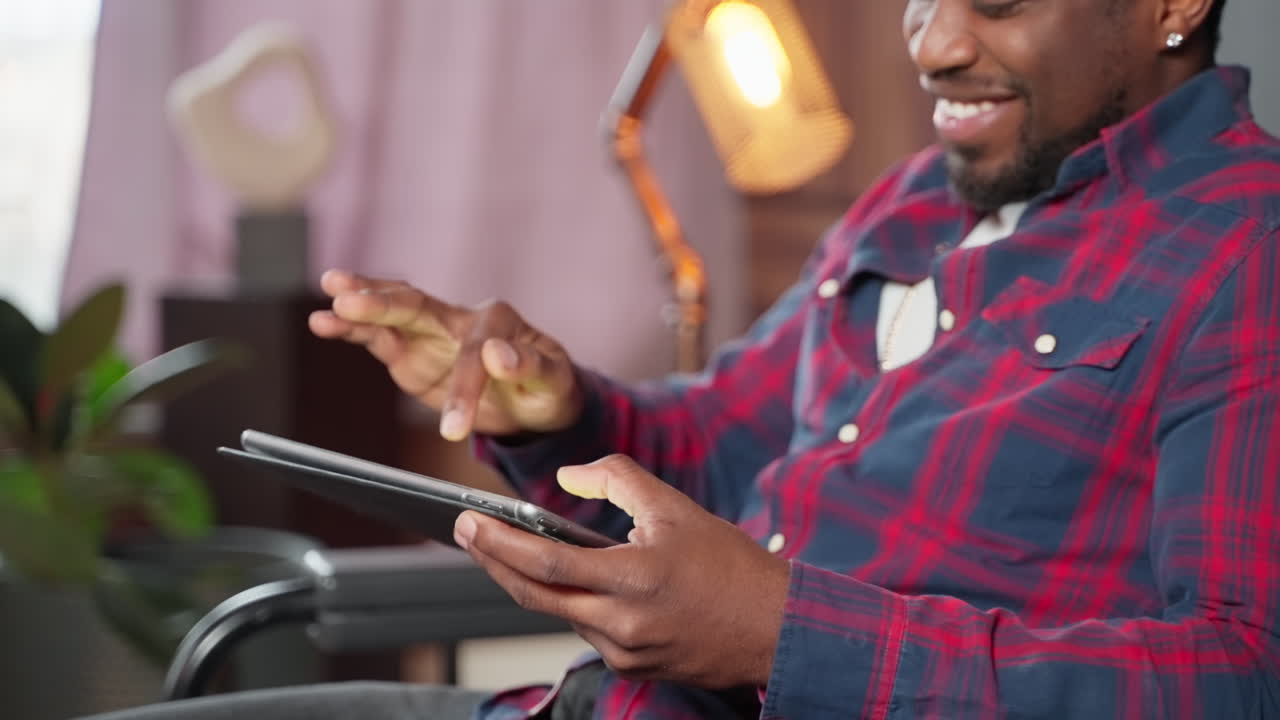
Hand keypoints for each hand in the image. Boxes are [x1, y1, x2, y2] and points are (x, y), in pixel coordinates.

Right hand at [309, 270, 580, 439]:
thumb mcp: (553, 380)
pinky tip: (322, 321)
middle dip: (385, 303)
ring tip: (330, 293)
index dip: (464, 387)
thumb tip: (499, 354)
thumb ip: (530, 365)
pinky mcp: (409, 352)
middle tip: (350, 299)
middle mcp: (459, 319)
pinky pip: (377, 336)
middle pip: (419, 305)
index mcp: (498, 321)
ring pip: (393, 312)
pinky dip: (351, 329)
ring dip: (361, 303)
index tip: (456, 427)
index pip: (475, 349)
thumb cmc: (545, 386)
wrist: (531, 401)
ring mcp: (430, 333)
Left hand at [453, 455, 790, 688]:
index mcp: (634, 578)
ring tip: (517, 547)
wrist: (776, 629)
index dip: (498, 542)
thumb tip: (568, 478)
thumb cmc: (731, 566)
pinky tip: (580, 580)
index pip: (546, 561)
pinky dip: (576, 602)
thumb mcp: (676, 508)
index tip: (467, 522)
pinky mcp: (632, 667)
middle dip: (494, 561)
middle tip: (468, 532)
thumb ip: (617, 481)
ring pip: (561, 612)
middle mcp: (622, 623)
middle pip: (535, 594)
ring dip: (538, 581)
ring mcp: (624, 652)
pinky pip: (588, 630)